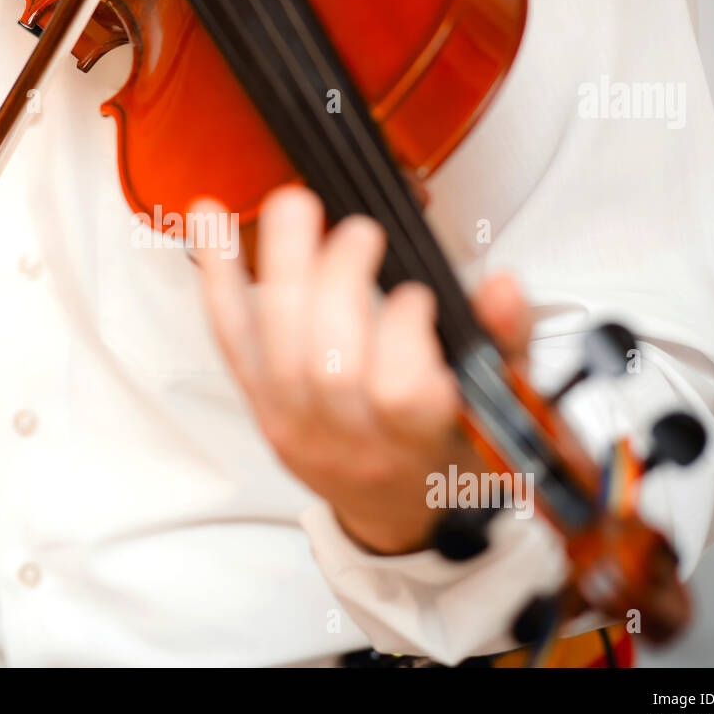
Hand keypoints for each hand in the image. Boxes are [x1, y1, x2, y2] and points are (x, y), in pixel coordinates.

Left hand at [192, 186, 531, 555]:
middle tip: (360, 234)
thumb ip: (504, 338)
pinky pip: (231, 339)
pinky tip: (208, 225)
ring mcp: (296, 425)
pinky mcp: (259, 406)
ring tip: (295, 206)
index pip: (398, 392)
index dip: (402, 332)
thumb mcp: (499, 399)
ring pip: (275, 346)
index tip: (418, 294)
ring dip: (280, 266)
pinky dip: (218, 277)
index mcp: (417, 441)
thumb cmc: (448, 446)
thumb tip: (501, 286)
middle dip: (338, 282)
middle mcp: (350, 441)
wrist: (397, 507)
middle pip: (326, 362)